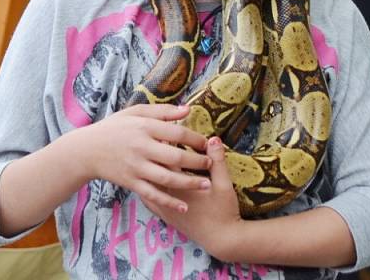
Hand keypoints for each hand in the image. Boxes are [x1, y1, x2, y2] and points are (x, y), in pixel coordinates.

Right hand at [84, 104, 211, 212]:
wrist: (86, 150)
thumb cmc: (114, 127)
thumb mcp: (135, 112)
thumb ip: (162, 111)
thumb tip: (188, 109)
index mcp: (145, 128)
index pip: (177, 133)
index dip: (196, 139)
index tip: (208, 143)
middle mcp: (141, 147)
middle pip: (176, 156)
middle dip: (197, 162)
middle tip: (211, 164)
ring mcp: (136, 167)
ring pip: (167, 178)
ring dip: (189, 183)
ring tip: (206, 185)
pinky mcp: (130, 182)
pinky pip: (152, 194)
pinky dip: (168, 202)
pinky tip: (183, 206)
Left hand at [143, 136, 243, 260]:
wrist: (221, 240)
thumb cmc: (223, 211)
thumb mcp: (224, 184)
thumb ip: (218, 161)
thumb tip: (213, 139)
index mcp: (180, 185)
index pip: (166, 159)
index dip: (163, 142)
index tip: (163, 129)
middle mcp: (167, 196)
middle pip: (153, 170)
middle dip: (152, 154)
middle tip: (151, 139)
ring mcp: (164, 207)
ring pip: (147, 185)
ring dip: (147, 170)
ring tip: (147, 156)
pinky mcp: (165, 215)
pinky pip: (149, 198)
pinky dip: (146, 186)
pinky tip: (145, 178)